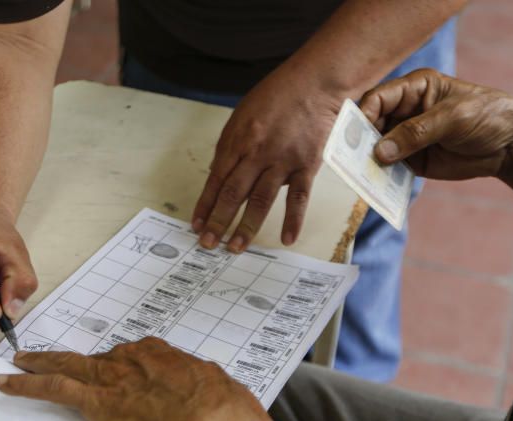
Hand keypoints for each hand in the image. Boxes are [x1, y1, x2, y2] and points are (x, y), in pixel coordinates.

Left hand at [0, 338, 274, 420]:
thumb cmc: (227, 411)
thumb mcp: (220, 392)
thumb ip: (205, 392)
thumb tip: (210, 398)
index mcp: (162, 356)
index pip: (132, 358)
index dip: (118, 367)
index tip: (113, 373)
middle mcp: (133, 359)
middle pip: (94, 358)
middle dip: (71, 358)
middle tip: (50, 356)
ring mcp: (112, 378)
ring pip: (67, 366)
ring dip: (41, 364)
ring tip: (20, 363)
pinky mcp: (96, 401)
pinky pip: (53, 388)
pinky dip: (26, 385)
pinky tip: (7, 383)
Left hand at [192, 66, 342, 251]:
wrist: (316, 81)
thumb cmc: (277, 96)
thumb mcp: (243, 116)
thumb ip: (231, 147)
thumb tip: (220, 176)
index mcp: (237, 140)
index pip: (216, 180)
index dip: (205, 205)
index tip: (196, 225)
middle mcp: (257, 152)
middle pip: (233, 193)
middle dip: (218, 221)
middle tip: (208, 243)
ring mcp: (282, 160)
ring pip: (261, 200)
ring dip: (246, 226)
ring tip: (235, 247)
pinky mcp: (306, 165)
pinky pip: (299, 198)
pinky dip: (293, 220)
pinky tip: (287, 239)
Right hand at [359, 68, 512, 179]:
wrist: (511, 146)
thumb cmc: (487, 116)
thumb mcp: (453, 118)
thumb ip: (417, 132)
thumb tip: (381, 151)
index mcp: (414, 89)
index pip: (378, 98)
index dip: (364, 114)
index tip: (356, 134)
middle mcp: (405, 112)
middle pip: (370, 124)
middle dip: (361, 141)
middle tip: (352, 159)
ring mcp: (406, 138)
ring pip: (376, 148)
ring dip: (368, 161)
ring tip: (360, 175)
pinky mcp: (411, 161)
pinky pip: (389, 169)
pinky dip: (381, 177)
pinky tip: (375, 185)